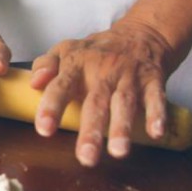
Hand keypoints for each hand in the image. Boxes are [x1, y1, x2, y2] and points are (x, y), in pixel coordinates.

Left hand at [30, 0, 191, 165]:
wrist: (140, 34)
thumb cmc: (95, 51)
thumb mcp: (65, 50)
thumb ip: (45, 65)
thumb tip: (34, 82)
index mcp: (77, 64)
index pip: (61, 86)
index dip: (52, 107)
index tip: (44, 130)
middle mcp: (103, 71)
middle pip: (95, 102)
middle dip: (91, 130)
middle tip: (85, 156)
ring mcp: (129, 75)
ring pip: (125, 103)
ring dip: (121, 128)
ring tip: (118, 152)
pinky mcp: (153, 80)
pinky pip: (156, 98)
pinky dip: (157, 115)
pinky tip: (155, 133)